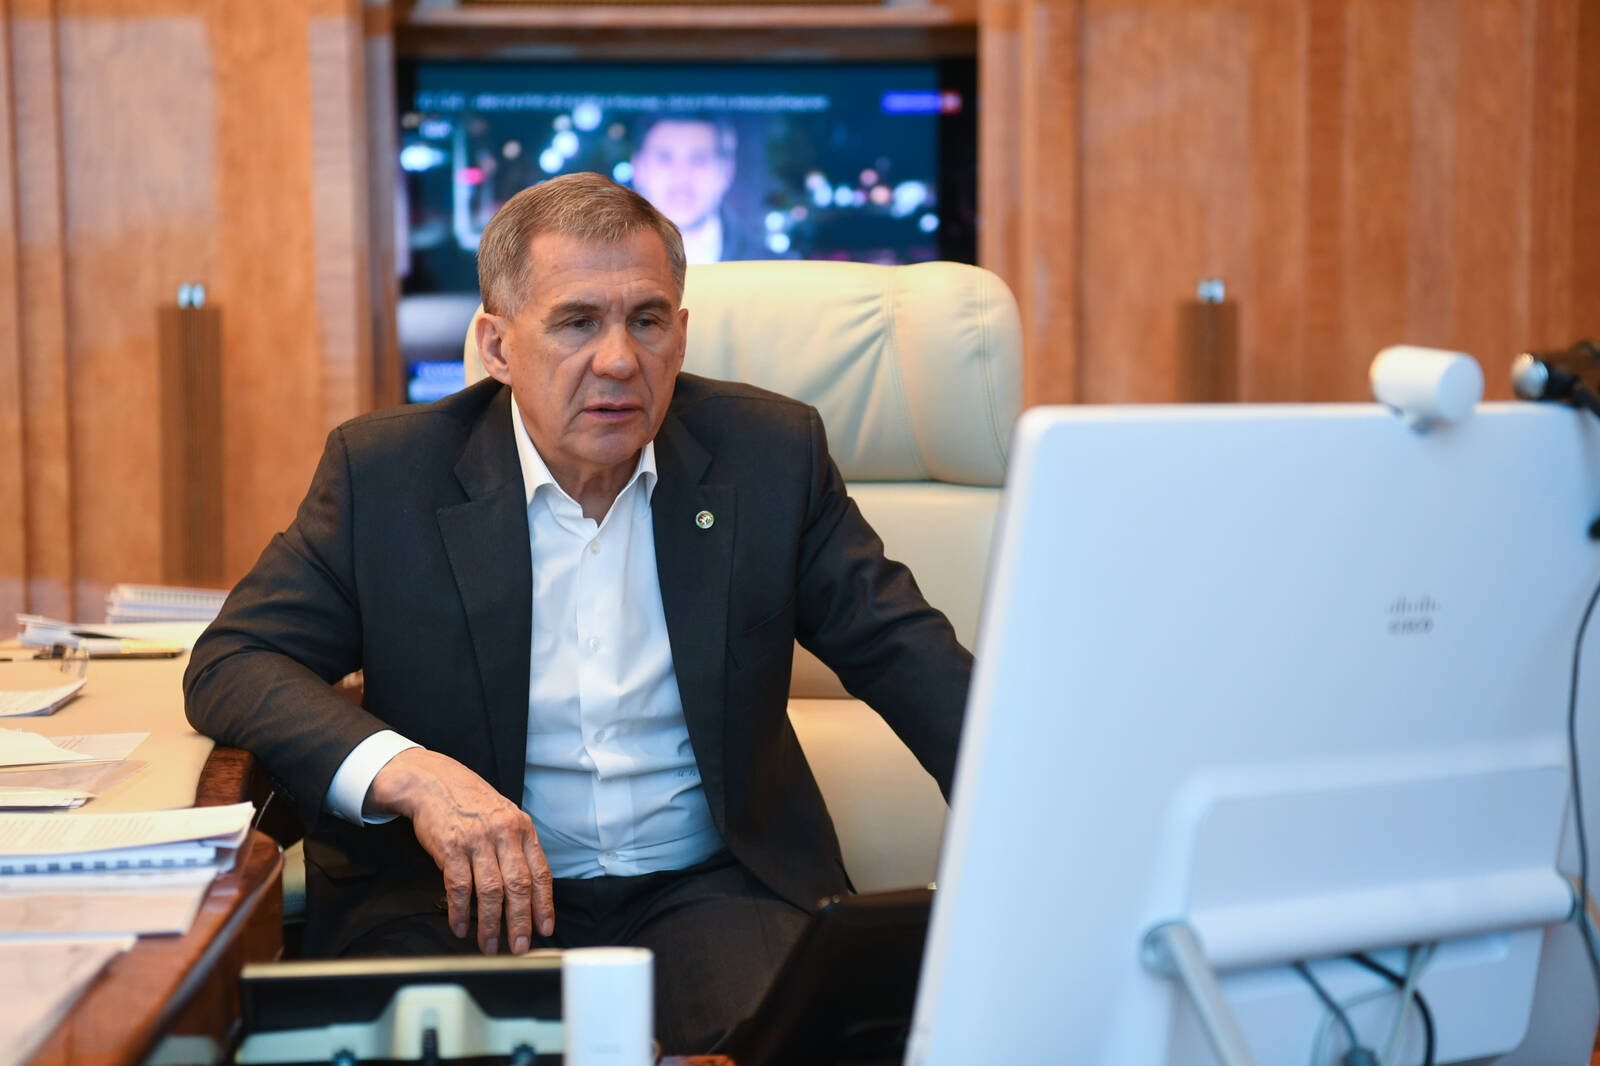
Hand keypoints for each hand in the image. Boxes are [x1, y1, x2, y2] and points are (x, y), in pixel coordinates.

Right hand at [366, 748, 553, 953]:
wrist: (435, 782)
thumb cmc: (472, 804)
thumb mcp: (505, 819)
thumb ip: (518, 850)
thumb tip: (529, 894)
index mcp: (523, 829)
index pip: (541, 873)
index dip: (544, 905)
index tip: (545, 929)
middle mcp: (504, 833)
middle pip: (518, 886)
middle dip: (520, 922)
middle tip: (519, 948)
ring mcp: (477, 840)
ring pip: (490, 891)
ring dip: (490, 923)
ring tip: (489, 945)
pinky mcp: (451, 847)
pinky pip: (459, 887)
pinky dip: (460, 911)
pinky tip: (461, 926)